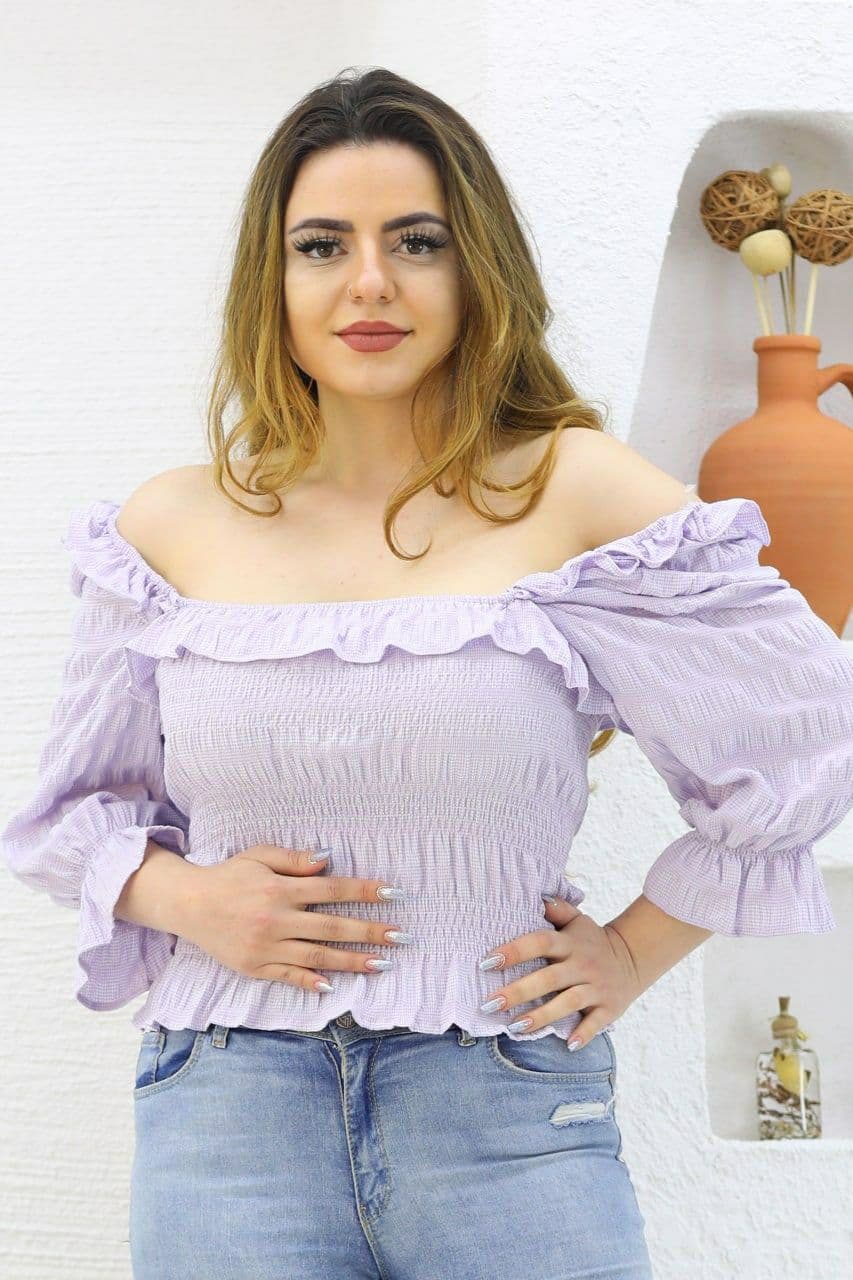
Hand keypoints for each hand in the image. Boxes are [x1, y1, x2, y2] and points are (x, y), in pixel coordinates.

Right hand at [179, 844, 411, 993]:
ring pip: (316, 956)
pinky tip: (334, 986)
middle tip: (400, 936)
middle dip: (369, 932)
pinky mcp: (254, 967)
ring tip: (381, 964)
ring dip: (351, 961)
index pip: (331, 890)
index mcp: (279, 890)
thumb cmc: (229, 876)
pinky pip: (288, 976)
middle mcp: (275, 920)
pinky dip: (311, 981)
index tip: (393, 893)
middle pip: (331, 927)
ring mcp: (265, 947)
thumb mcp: (259, 856)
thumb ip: (294, 859)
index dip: (364, 891)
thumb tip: (328, 859)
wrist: (189, 904)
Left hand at [477, 896, 643, 1047]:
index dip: (514, 951)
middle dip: (518, 991)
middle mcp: (582, 964)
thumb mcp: (577, 919)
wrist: (634, 957)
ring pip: (568, 1002)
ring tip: (514, 1027)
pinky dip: (583, 1034)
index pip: (539, 942)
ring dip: (541, 1016)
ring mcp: (597, 987)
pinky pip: (596, 1022)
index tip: (486, 962)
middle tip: (490, 1003)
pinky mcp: (609, 1007)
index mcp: (570, 943)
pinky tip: (567, 1045)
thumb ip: (555, 909)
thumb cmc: (592, 940)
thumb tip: (533, 895)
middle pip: (548, 978)